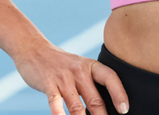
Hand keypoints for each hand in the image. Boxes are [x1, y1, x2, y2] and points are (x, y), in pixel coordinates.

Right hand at [13, 42, 128, 114]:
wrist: (34, 49)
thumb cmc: (61, 64)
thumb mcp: (80, 67)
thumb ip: (90, 83)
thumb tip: (104, 106)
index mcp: (91, 66)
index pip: (110, 78)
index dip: (119, 94)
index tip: (124, 109)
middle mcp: (80, 71)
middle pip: (95, 98)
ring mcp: (63, 78)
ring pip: (76, 105)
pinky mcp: (48, 84)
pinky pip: (55, 102)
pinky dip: (59, 113)